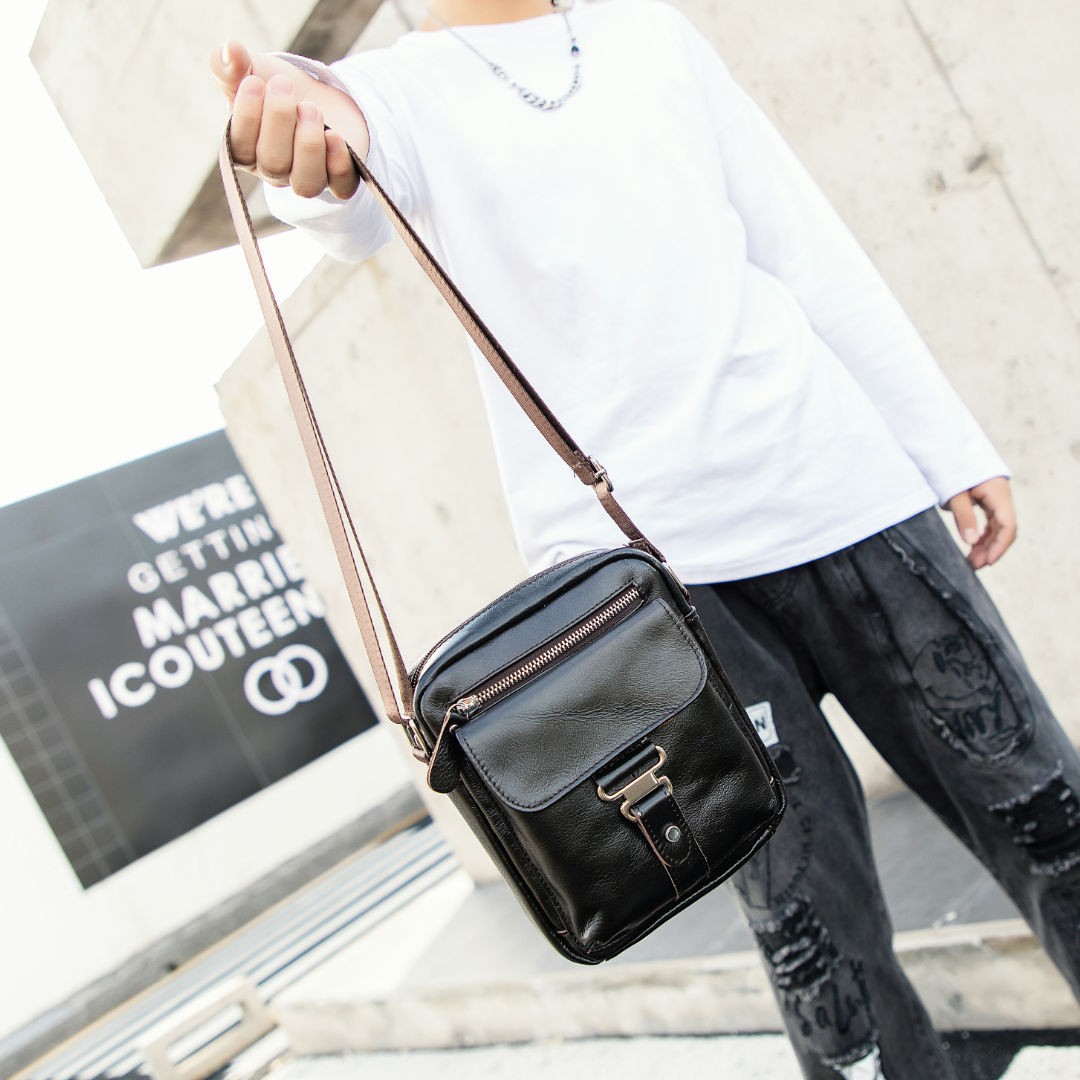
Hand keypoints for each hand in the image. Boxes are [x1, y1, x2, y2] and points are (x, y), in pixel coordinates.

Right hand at [209, 40, 363, 199]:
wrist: (318, 94)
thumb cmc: (277, 89)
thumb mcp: (253, 72)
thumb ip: (233, 67)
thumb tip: (229, 49)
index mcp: (246, 150)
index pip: (239, 148)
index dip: (246, 118)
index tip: (254, 81)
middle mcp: (274, 172)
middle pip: (273, 163)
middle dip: (279, 120)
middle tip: (284, 85)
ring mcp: (307, 177)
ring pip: (305, 182)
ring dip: (308, 145)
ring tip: (312, 109)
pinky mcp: (340, 178)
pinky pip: (340, 186)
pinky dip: (338, 164)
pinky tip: (335, 136)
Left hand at [946, 476, 1016, 568]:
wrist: (947, 447)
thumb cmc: (951, 467)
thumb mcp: (955, 494)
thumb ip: (964, 517)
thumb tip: (972, 542)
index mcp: (998, 494)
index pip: (1007, 525)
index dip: (1000, 545)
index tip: (989, 561)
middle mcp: (1001, 497)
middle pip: (1003, 529)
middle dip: (991, 549)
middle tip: (974, 566)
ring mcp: (995, 498)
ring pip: (996, 527)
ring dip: (986, 544)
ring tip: (972, 562)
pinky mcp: (986, 500)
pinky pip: (989, 522)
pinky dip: (982, 535)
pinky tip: (973, 548)